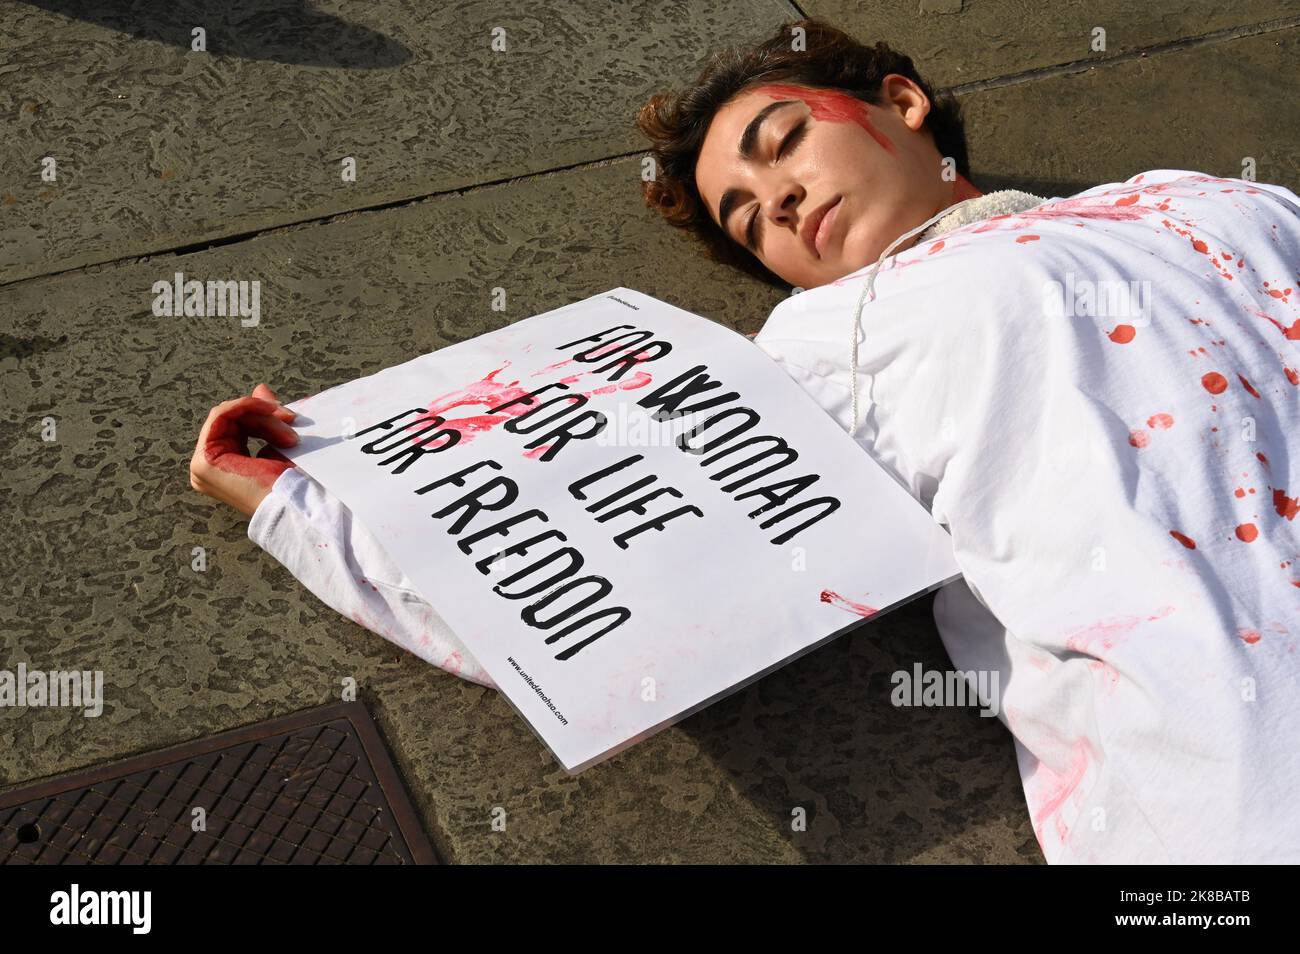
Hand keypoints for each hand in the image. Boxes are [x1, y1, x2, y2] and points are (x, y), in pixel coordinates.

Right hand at [190, 383, 298, 517]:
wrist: (297, 503)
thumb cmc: (295, 482)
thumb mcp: (280, 440)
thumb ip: (266, 415)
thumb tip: (260, 388)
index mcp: (225, 465)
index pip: (237, 424)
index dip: (264, 414)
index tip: (293, 416)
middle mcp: (210, 467)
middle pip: (232, 419)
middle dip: (264, 413)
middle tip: (292, 418)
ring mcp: (203, 466)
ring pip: (229, 415)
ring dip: (262, 414)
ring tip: (288, 425)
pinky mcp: (204, 461)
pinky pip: (221, 415)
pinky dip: (246, 406)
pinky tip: (270, 412)